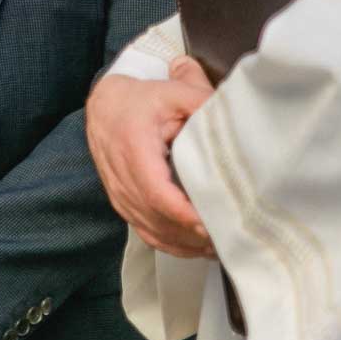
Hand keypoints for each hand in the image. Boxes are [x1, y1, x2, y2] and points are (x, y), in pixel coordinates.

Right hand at [86, 56, 215, 256]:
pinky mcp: (122, 204)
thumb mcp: (173, 92)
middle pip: (156, 217)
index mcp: (134, 147)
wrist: (104, 106)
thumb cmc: (140, 100)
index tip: (211, 223)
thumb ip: (202, 100)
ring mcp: (119, 194)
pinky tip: (196, 247)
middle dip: (191, 234)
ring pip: (151, 230)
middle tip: (228, 237)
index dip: (183, 214)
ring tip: (218, 245)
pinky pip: (145, 232)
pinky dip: (171, 244)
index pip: (156, 192)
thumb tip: (236, 118)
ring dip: (184, 243)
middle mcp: (121, 176)